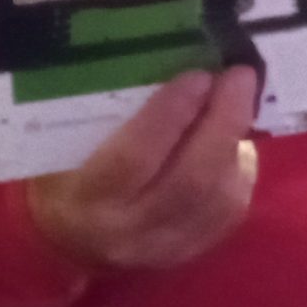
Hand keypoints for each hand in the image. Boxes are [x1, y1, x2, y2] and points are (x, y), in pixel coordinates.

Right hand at [25, 67, 258, 270]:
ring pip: (218, 197)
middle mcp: (128, 231)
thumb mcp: (65, 143)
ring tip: (241, 99)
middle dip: (223, 122)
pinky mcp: (192, 252)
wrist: (68, 242)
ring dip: (236, 142)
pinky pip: (229, 209)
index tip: (197, 75)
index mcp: (88, 198)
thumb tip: (165, 55)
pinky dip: (238, 168)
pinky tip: (236, 139)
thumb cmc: (65, 174)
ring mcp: (165, 248)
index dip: (170, 114)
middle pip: (190, 180)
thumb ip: (106, 111)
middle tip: (238, 76)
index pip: (134, 159)